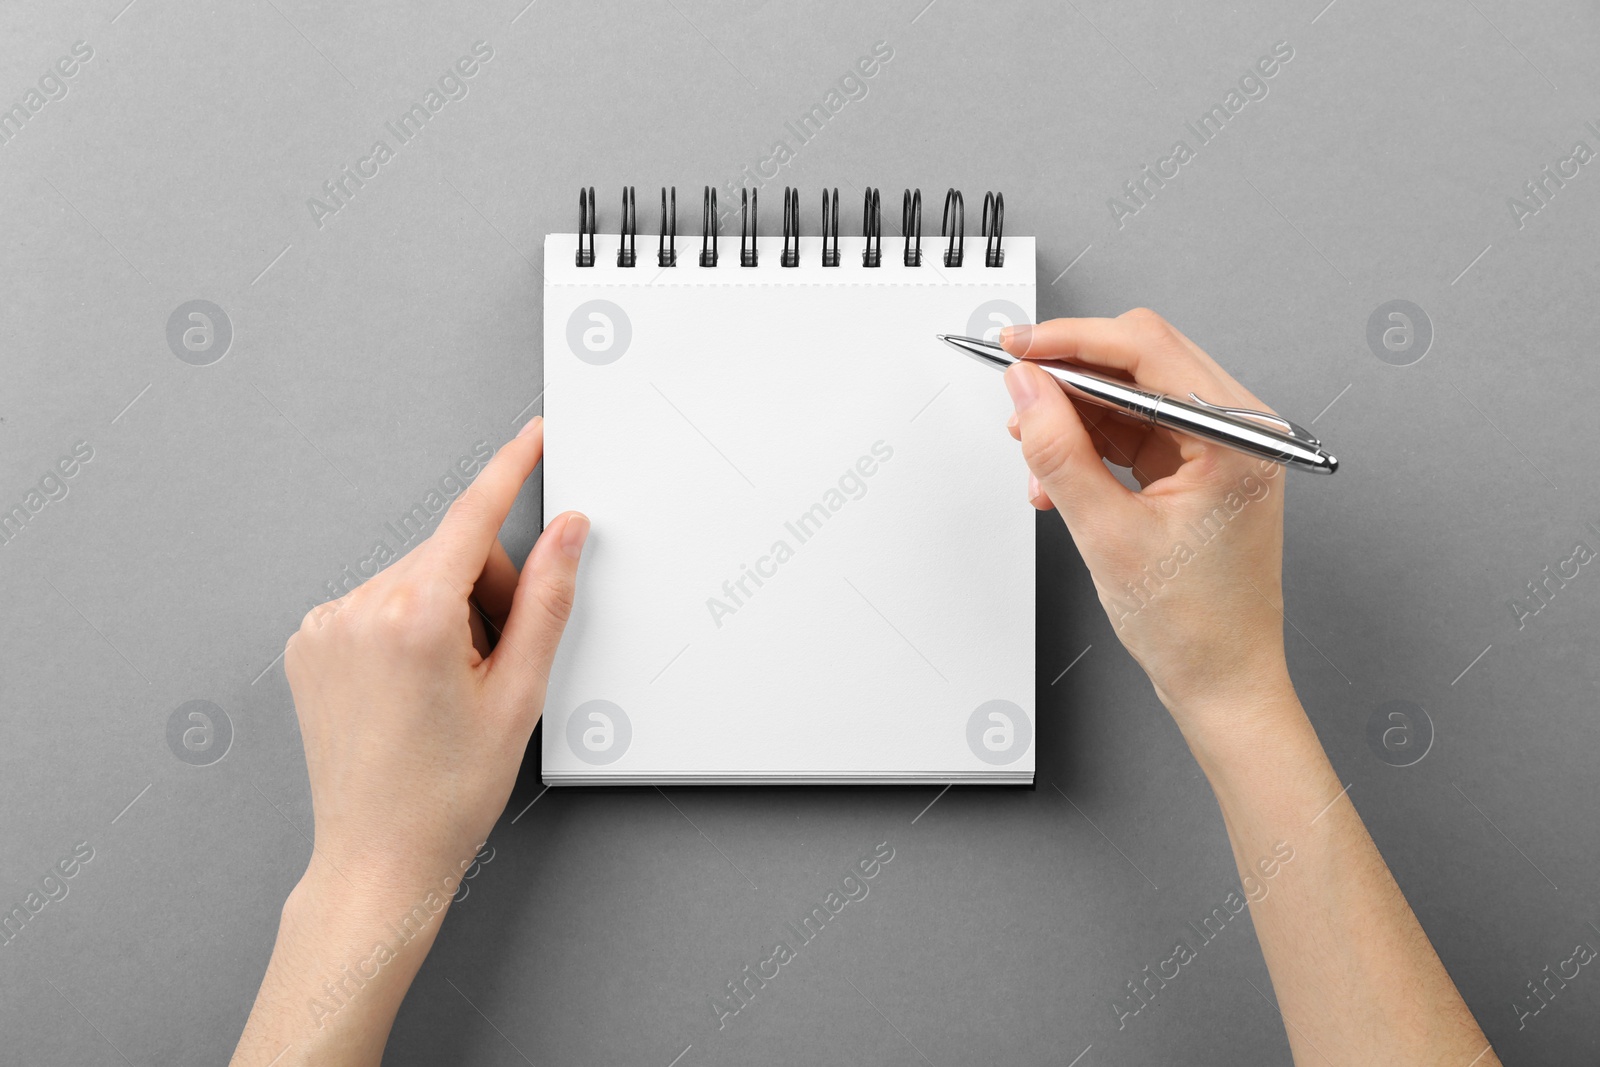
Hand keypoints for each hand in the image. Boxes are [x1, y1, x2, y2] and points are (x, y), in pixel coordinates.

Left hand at [286, 415, 586, 901]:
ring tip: (451, 688)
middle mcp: (357, 608)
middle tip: (499, 665)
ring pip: (415, 580)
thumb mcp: (520, 693)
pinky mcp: (308, 644)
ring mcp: (324, 626)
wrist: (378, 858)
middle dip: (489, 593)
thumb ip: (548, 599)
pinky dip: (407, 627)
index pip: (474, 517)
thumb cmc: (445, 794)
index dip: (510, 470)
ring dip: (448, 613)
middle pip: (451, 556)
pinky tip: (414, 685)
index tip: (532, 436)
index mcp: (414, 616)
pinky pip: (377, 604)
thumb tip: (566, 531)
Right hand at [1001, 309, 1291, 733]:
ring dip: (1074, 415)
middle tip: (1016, 392)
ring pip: (1131, 394)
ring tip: (1032, 450)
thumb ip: (1059, 451)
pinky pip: (1135, 430)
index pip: (1147, 350)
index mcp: (1237, 436)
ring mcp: (1221, 446)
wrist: (1222, 681)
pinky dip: (1091, 444)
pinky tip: (1057, 474)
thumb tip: (1026, 388)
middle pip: (1140, 361)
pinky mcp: (1199, 465)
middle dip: (1069, 377)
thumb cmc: (1194, 626)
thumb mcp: (1106, 534)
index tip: (1018, 346)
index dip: (1072, 340)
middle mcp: (1239, 430)